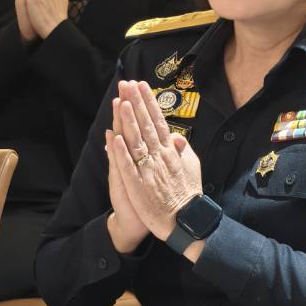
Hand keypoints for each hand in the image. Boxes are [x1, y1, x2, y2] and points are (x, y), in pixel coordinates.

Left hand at [110, 79, 203, 241]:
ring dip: (129, 121)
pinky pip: (128, 167)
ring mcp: (148, 171)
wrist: (185, 221)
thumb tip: (176, 136)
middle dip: (137, 103)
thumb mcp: (191, 168)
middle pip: (146, 126)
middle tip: (128, 84)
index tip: (142, 86)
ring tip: (121, 101)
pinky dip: (121, 152)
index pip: (158, 122)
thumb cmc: (187, 194)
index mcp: (170, 152)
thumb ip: (182, 151)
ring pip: (136, 141)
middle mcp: (159, 157)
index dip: (149, 103)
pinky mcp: (138, 186)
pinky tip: (114, 137)